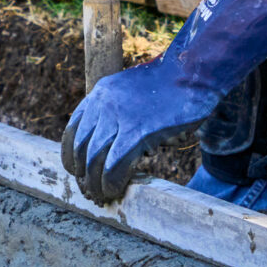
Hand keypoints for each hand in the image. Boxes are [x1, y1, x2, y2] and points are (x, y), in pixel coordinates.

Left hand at [62, 0, 266, 203]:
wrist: (195, 71)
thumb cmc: (173, 85)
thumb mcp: (136, 92)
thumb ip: (121, 112)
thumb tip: (117, 144)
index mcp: (101, 92)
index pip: (73, 130)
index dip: (72, 155)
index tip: (78, 171)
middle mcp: (104, 102)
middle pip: (81, 147)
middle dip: (82, 174)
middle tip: (90, 190)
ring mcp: (119, 115)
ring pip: (94, 158)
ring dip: (95, 182)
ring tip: (102, 196)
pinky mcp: (138, 130)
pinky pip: (115, 163)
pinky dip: (112, 181)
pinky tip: (116, 190)